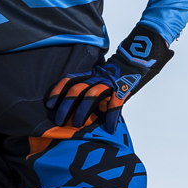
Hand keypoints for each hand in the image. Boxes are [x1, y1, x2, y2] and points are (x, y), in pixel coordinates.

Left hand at [46, 25, 172, 132]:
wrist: (137, 60)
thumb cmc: (115, 74)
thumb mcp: (98, 76)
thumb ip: (86, 86)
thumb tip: (68, 104)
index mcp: (90, 74)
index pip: (70, 80)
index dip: (58, 91)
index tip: (49, 104)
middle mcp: (97, 78)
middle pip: (77, 89)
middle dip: (67, 106)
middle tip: (59, 121)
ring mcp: (110, 83)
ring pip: (92, 95)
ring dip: (84, 111)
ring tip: (77, 124)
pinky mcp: (122, 89)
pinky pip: (116, 103)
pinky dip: (112, 116)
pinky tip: (109, 128)